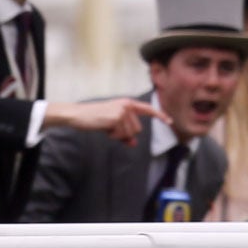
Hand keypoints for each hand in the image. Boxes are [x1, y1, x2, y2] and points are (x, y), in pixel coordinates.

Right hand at [47, 96, 169, 146]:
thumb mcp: (112, 125)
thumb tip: (134, 144)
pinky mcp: (117, 117)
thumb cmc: (94, 119)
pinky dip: (113, 135)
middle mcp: (127, 105)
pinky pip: (122, 135)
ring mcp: (122, 111)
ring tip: (106, 126)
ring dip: (118, 135)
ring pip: (130, 133)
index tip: (170, 121)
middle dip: (124, 133)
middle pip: (137, 129)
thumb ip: (124, 133)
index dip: (160, 115)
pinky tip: (104, 127)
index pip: (147, 109)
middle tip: (109, 127)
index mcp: (127, 103)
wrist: (77, 115)